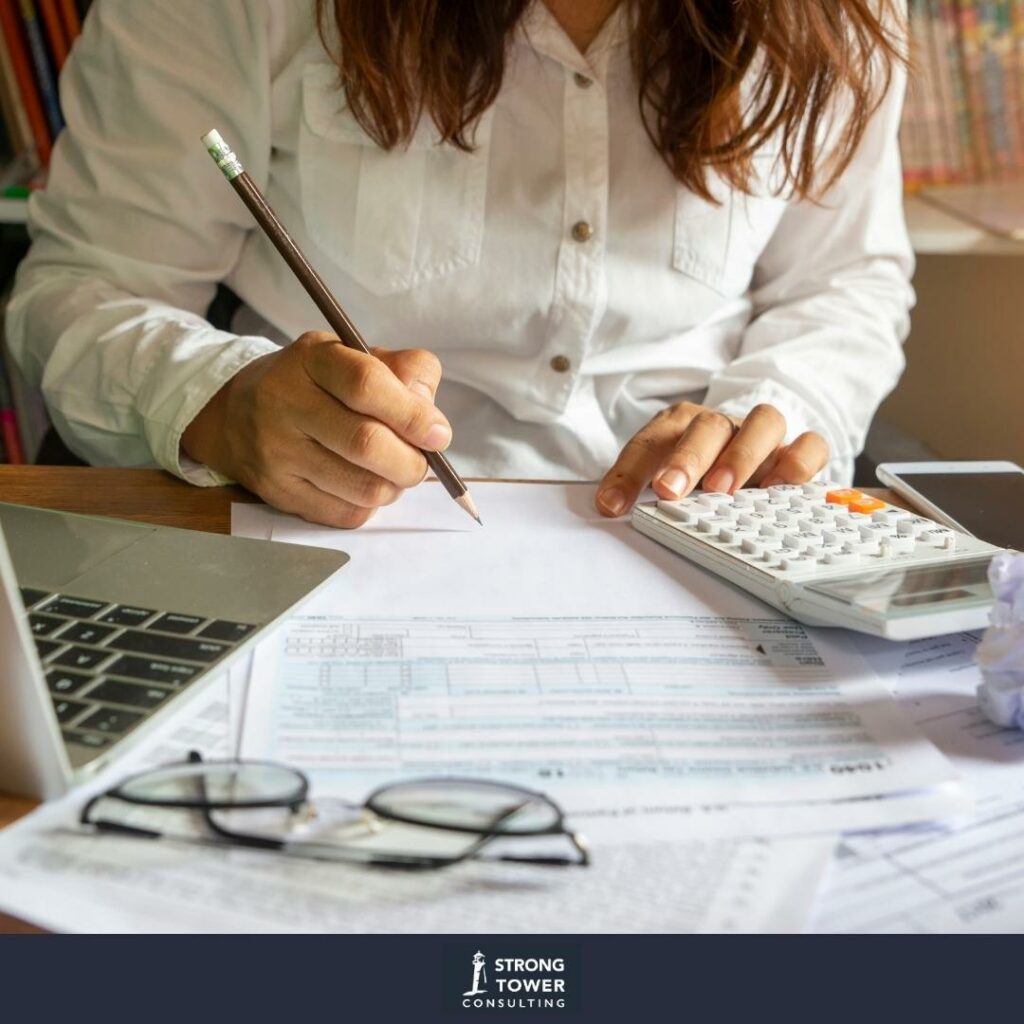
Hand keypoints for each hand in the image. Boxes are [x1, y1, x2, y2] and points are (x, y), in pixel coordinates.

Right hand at [181, 332, 450, 527]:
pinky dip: (369, 505)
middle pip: (366, 443)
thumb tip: (432, 421)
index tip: (438, 435)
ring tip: (392, 472)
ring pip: (362, 487)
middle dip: (411, 461)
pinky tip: (363, 484)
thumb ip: (405, 373)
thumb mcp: (356, 358)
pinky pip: (346, 514)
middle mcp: (285, 402)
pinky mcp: (277, 492)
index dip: (412, 415)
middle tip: (421, 462)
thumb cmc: (316, 384)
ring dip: (394, 486)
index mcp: (312, 358)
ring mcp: (277, 451)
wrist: (237, 415)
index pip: (366, 385)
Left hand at [595, 402, 827, 515]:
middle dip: (687, 458)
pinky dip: (797, 462)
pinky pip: (811, 444)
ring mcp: (762, 435)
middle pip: (707, 425)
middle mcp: (722, 425)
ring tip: (724, 489)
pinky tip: (778, 489)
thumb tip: (611, 509)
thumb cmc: (699, 470)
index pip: (649, 442)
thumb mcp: (663, 477)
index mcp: (679, 426)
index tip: (612, 505)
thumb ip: (639, 489)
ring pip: (763, 421)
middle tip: (670, 490)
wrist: (749, 450)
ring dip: (742, 454)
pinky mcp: (798, 449)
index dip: (627, 473)